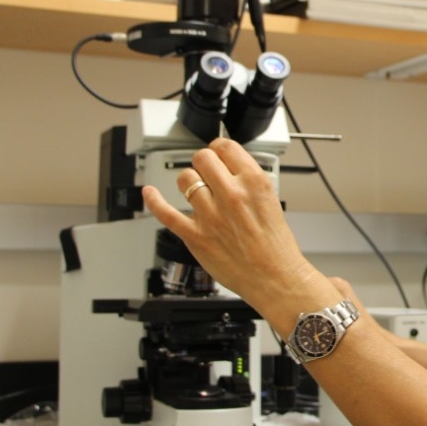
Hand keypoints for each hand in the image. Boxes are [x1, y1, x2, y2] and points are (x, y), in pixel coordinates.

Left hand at [141, 138, 325, 318]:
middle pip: (202, 158)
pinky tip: (150, 193)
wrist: (274, 277)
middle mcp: (231, 195)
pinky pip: (166, 213)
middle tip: (207, 171)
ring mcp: (210, 215)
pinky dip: (154, 200)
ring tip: (195, 189)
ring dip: (189, 181)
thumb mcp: (272, 200)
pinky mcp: (195, 235)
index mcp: (254, 183)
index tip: (218, 154)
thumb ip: (249, 182)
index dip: (219, 149)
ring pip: (185, 179)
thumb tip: (230, 169)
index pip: (225, 147)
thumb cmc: (275, 247)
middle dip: (204, 162)